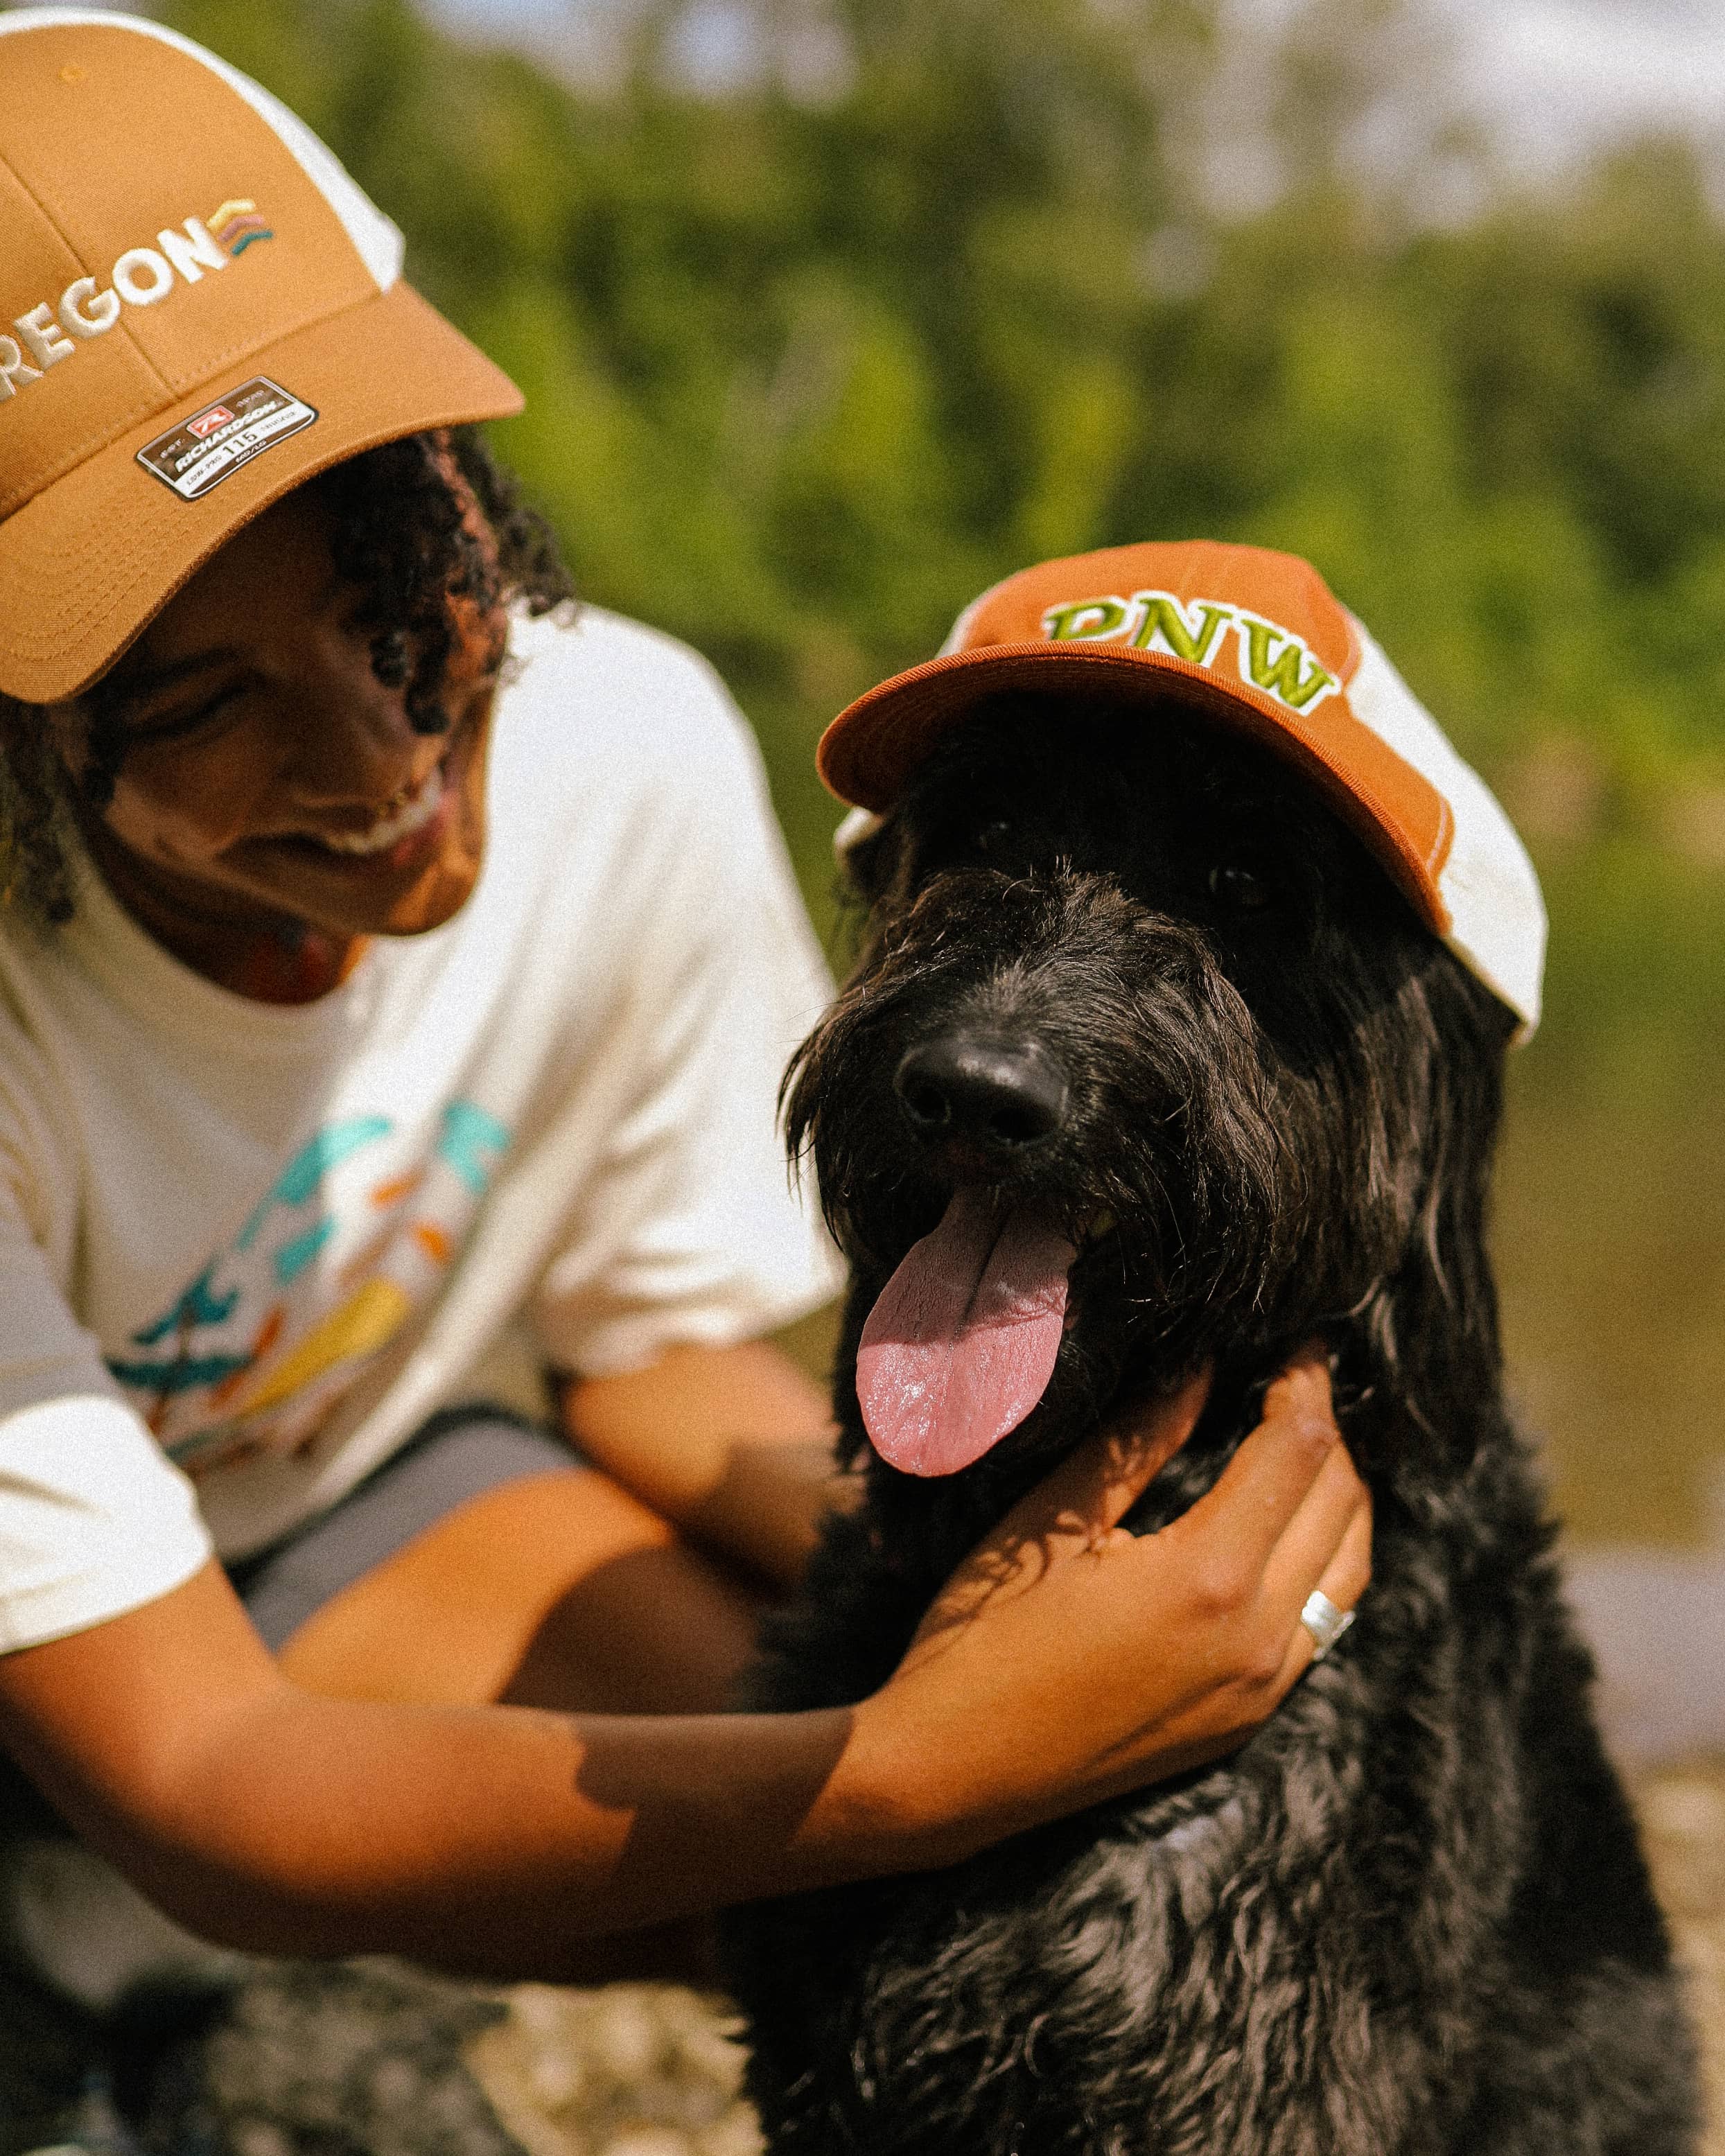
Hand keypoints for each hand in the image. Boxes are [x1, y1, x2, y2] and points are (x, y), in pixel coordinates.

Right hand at [852, 1351, 1368, 1855]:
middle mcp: (1258, 1640)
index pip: (1299, 1451)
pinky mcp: (1247, 1722)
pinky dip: (1323, 1562)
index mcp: (1209, 1578)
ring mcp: (1260, 1690)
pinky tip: (1282, 1531)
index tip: (1295, 1341)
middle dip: (1327, 1430)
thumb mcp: (1051, 1520)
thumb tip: (1199, 1369)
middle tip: (1294, 1378)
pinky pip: (1322, 1625)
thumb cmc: (982, 1636)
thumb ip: (1137, 1440)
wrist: (953, 1772)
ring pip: (1350, 1570)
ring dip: (1339, 1497)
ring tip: (1299, 1445)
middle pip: (1342, 1503)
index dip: (1305, 1382)